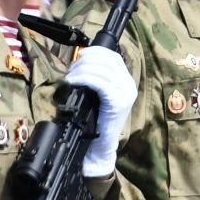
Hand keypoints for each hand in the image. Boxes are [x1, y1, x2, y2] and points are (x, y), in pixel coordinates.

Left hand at [63, 47, 136, 179]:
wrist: (100, 147)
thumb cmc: (96, 122)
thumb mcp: (98, 96)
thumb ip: (98, 79)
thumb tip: (81, 63)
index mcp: (127, 81)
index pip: (113, 57)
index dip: (96, 52)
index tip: (81, 54)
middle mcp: (129, 85)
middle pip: (107, 61)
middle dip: (86, 61)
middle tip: (71, 68)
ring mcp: (125, 93)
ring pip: (102, 70)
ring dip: (82, 69)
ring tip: (70, 76)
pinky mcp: (117, 101)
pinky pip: (99, 82)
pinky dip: (84, 79)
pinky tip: (73, 82)